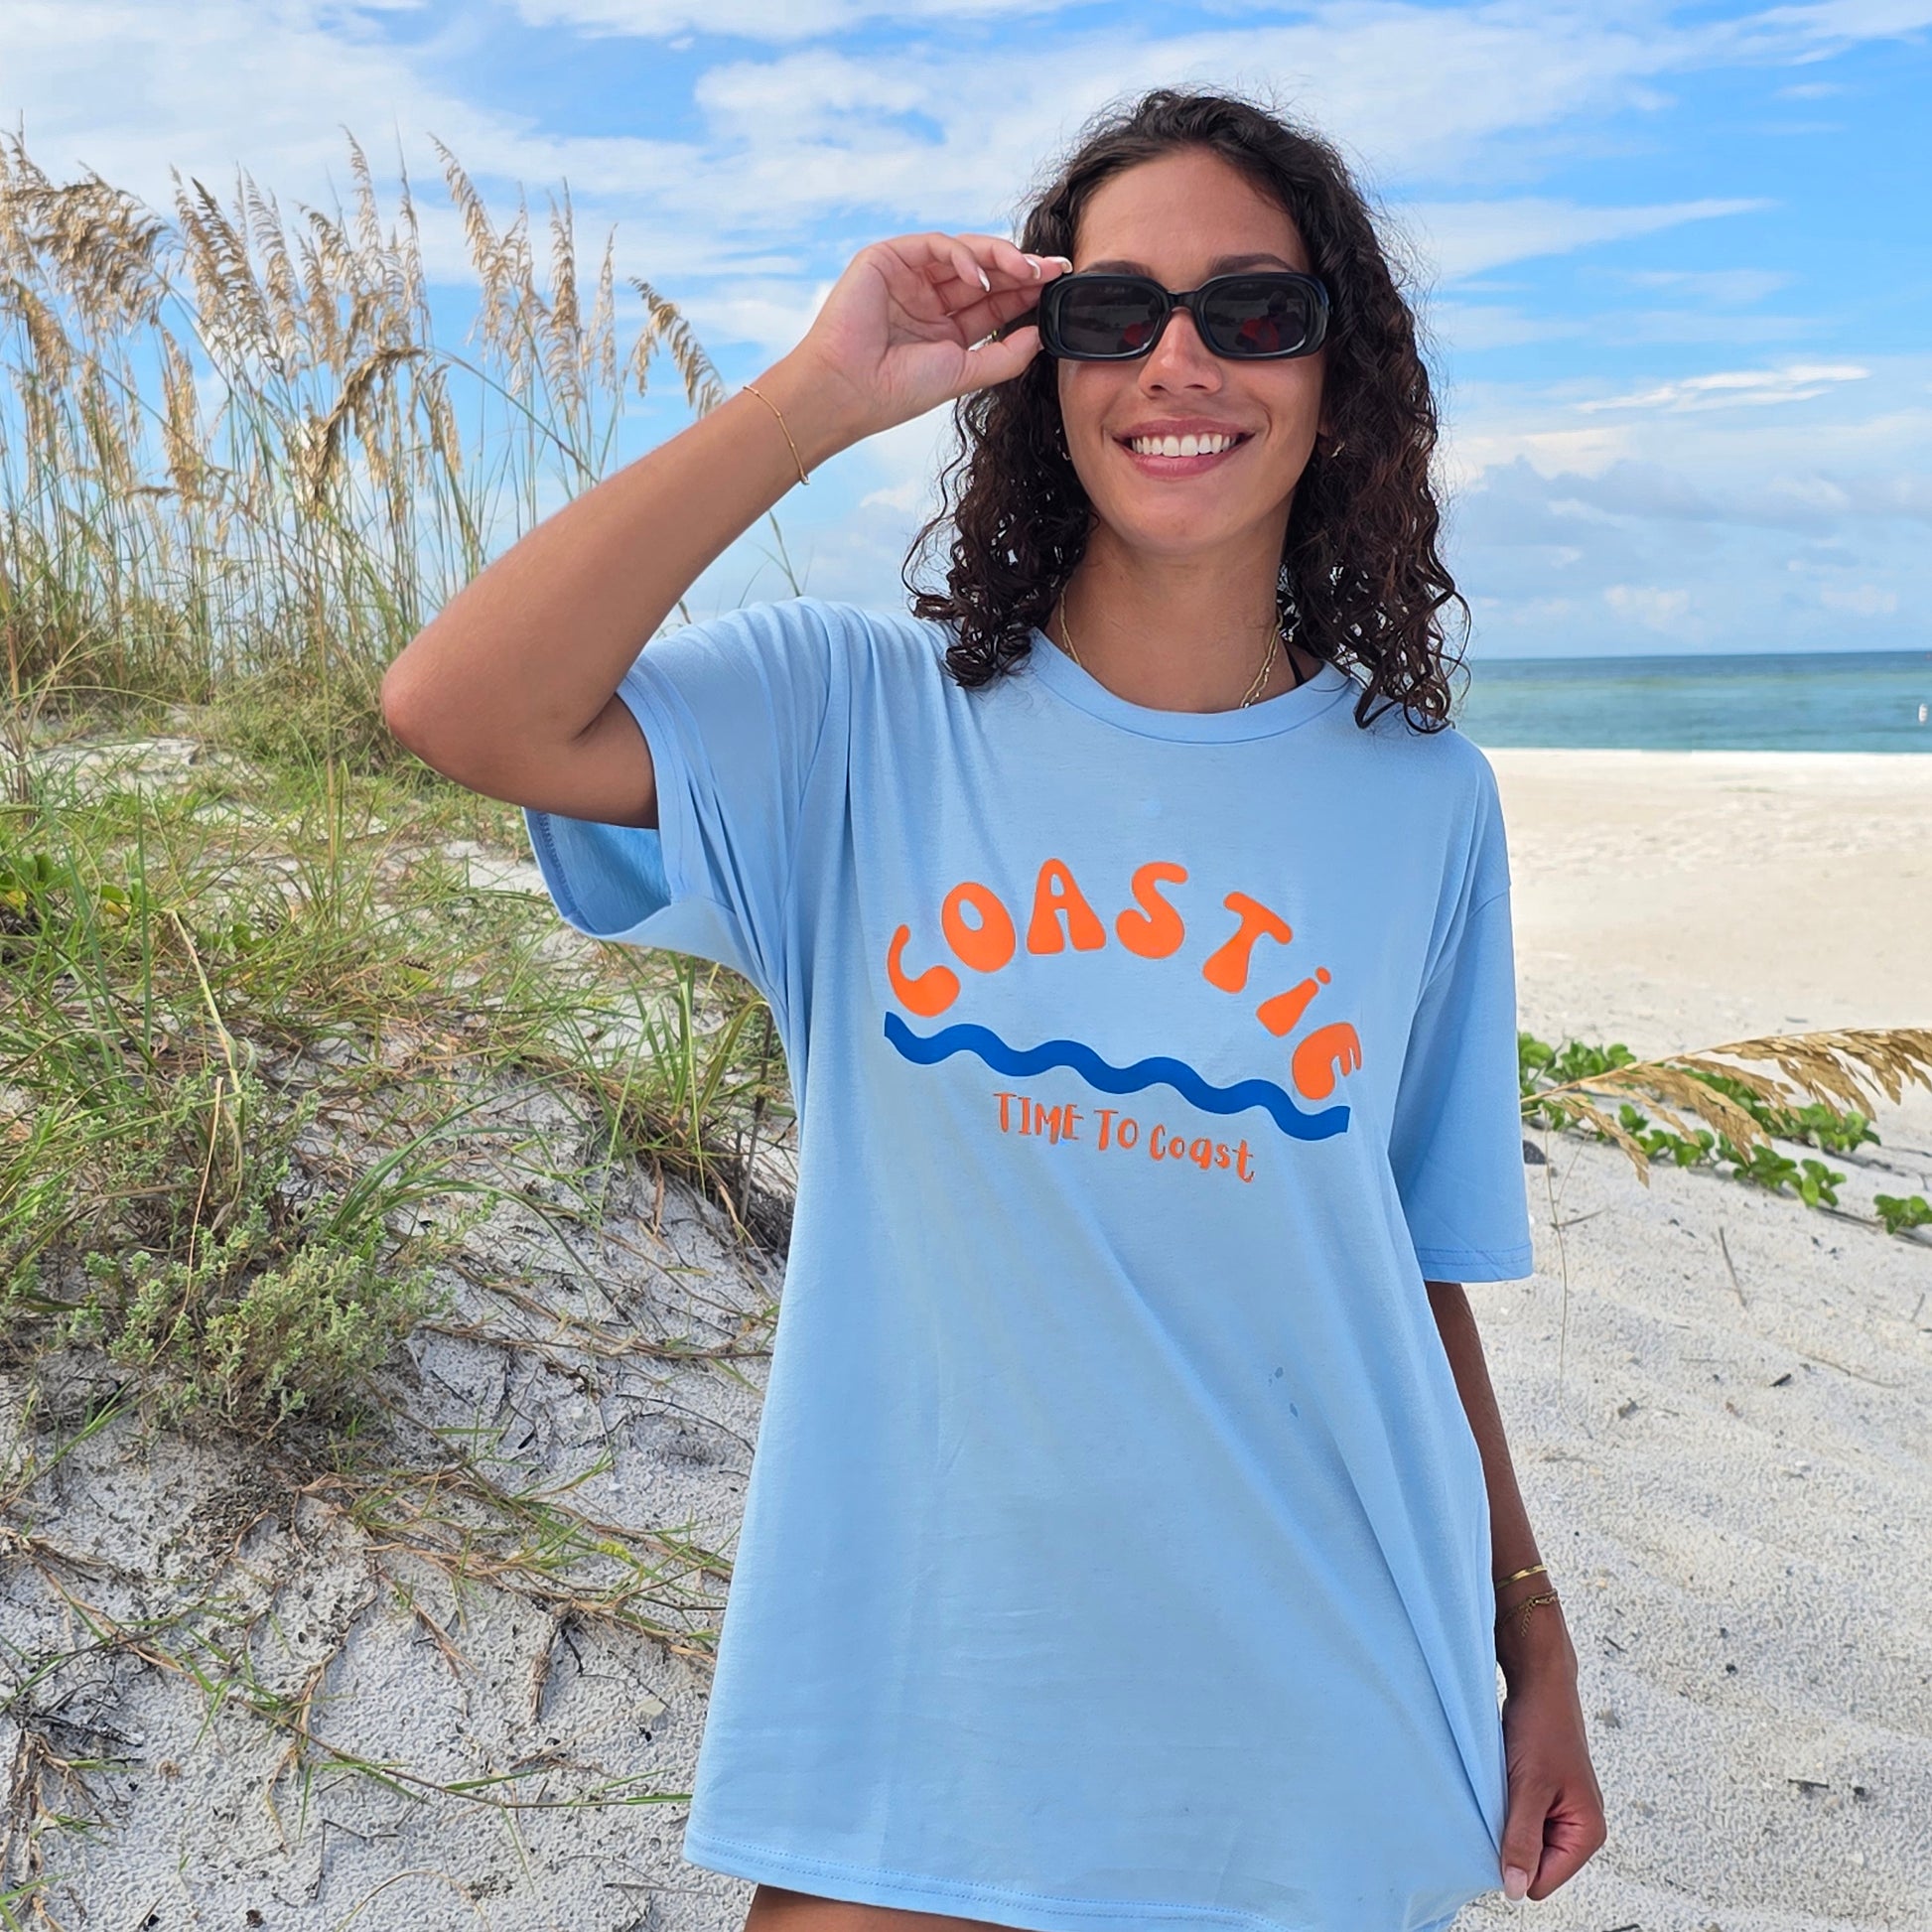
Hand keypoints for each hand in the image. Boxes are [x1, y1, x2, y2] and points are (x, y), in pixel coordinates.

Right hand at [785, 232, 1069, 441]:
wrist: (848, 390)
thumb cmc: (896, 390)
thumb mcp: (964, 374)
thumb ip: (1004, 356)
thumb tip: (1040, 335)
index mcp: (946, 326)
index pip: (994, 301)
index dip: (1026, 291)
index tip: (1058, 287)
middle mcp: (929, 298)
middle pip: (985, 272)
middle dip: (1022, 268)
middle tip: (1054, 269)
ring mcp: (909, 276)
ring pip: (964, 252)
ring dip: (1000, 257)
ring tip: (1028, 269)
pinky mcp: (887, 258)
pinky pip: (934, 244)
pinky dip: (962, 256)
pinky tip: (981, 278)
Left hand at [1497, 1658, 1607, 1900]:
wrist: (1539, 1683)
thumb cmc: (1541, 1729)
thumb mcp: (1528, 1789)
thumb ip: (1522, 1840)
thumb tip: (1515, 1890)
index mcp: (1588, 1832)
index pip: (1543, 1881)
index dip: (1515, 1862)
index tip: (1497, 1826)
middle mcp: (1580, 1826)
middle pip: (1534, 1863)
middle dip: (1511, 1840)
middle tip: (1499, 1802)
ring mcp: (1563, 1811)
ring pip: (1525, 1840)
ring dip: (1506, 1820)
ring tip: (1503, 1787)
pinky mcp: (1546, 1796)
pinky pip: (1521, 1818)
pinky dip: (1506, 1805)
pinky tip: (1502, 1781)